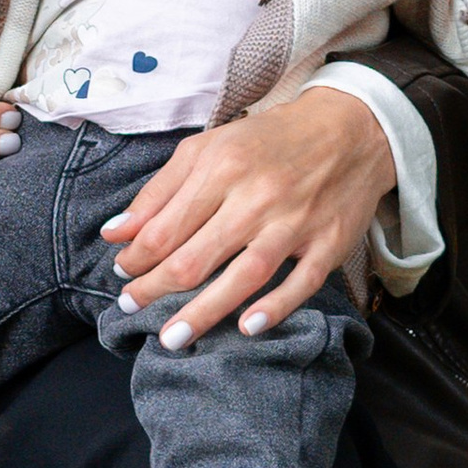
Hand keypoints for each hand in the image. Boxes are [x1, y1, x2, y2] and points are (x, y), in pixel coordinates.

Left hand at [100, 88, 393, 348]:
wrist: (351, 129)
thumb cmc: (269, 141)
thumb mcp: (208, 149)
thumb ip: (159, 192)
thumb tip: (116, 233)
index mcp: (221, 168)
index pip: (166, 227)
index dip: (136, 257)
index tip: (121, 274)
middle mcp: (256, 197)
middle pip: (196, 256)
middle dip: (155, 289)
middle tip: (130, 309)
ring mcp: (295, 222)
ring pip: (244, 275)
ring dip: (204, 312)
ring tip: (172, 338)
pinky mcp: (329, 243)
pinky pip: (301, 283)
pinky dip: (276, 307)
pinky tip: (248, 328)